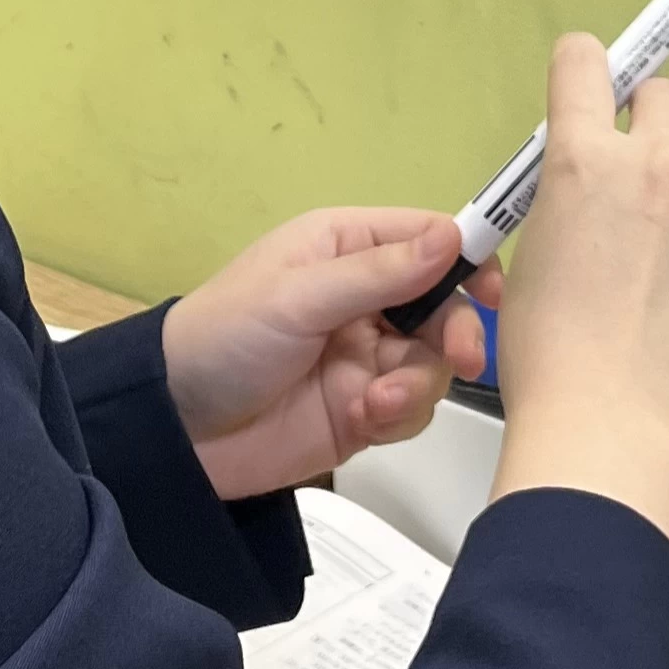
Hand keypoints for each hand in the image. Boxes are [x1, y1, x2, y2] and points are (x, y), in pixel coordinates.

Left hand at [160, 208, 501, 500]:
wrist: (174, 432)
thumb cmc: (224, 339)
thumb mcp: (298, 298)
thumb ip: (380, 273)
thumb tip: (454, 236)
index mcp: (346, 248)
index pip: (429, 239)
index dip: (469, 260)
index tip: (494, 293)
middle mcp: (364, 297)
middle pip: (445, 306)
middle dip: (456, 333)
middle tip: (462, 360)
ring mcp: (366, 356)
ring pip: (433, 363)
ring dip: (417, 383)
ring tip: (376, 402)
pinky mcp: (363, 410)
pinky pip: (411, 408)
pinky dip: (398, 415)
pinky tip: (363, 419)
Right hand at [487, 34, 668, 546]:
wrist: (608, 429)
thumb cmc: (551, 358)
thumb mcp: (533, 258)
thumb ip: (569, 200)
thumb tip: (592, 189)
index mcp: (584, 162)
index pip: (584, 63)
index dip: (586, 71)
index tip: (593, 91)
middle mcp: (658, 167)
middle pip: (667, 96)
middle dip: (653, 127)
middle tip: (644, 180)